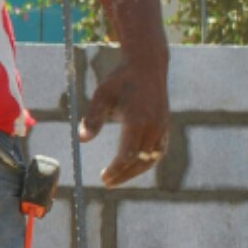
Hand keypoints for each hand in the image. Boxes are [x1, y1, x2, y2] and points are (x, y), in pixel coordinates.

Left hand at [79, 53, 170, 186]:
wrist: (147, 65)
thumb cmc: (120, 80)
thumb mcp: (102, 95)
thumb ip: (93, 118)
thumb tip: (82, 140)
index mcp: (138, 120)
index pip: (128, 154)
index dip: (116, 169)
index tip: (104, 177)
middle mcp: (153, 126)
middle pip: (141, 161)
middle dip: (125, 175)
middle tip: (108, 183)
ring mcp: (162, 126)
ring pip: (152, 158)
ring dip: (136, 171)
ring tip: (119, 178)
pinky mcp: (165, 125)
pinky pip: (159, 150)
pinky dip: (148, 161)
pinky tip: (136, 166)